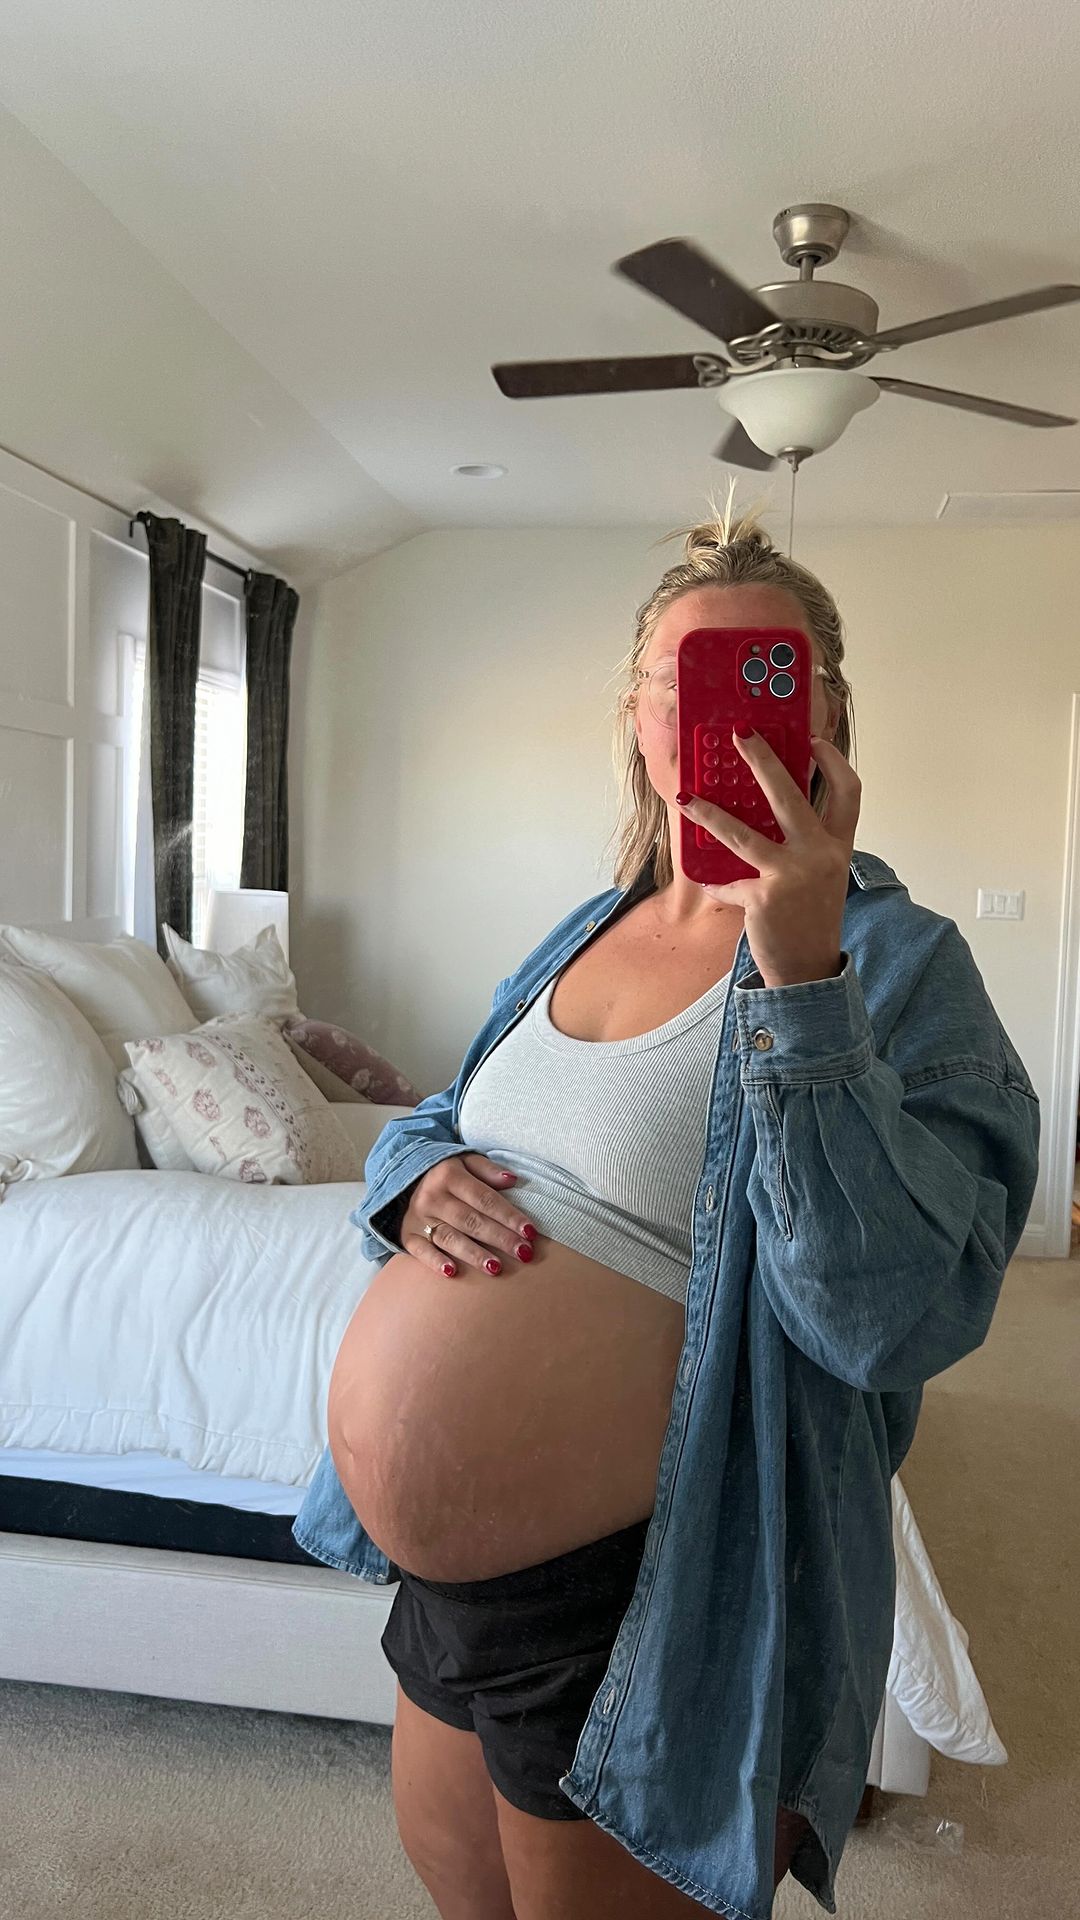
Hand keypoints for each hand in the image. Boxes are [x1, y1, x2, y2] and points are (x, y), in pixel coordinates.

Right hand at [399, 1152, 539, 1277]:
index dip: (509, 1216)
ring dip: (474, 1254)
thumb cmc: (446, 1173)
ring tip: (496, 1268)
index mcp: (449, 1176)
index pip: (485, 1198)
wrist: (403, 1178)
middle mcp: (433, 1197)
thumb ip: (488, 1170)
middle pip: (471, 1221)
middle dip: (500, 1238)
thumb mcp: (465, 1161)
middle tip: (524, 1253)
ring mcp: (419, 1218)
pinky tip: (452, 1272)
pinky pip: (421, 1251)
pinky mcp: (408, 1235)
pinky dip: (435, 1262)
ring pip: (450, 1238)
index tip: (530, 1232)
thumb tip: (513, 1180)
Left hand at [676, 730, 860, 987]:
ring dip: (709, 813)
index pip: (848, 793)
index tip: (812, 740)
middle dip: (762, 760)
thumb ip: (802, 843)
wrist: (808, 970)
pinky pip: (728, 881)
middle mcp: (820, 855)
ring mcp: (792, 875)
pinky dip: (716, 882)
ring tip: (685, 797)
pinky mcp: (764, 897)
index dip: (832, 761)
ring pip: (741, 834)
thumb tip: (761, 809)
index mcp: (838, 847)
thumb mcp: (818, 875)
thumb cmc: (809, 918)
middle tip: (740, 735)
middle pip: (790, 794)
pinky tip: (708, 881)